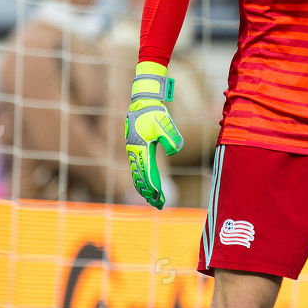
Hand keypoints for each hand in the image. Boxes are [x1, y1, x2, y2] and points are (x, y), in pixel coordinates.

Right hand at [124, 61, 183, 208]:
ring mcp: (133, 151)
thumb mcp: (164, 123)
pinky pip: (136, 168)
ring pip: (137, 175)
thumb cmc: (154, 112)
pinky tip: (146, 185)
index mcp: (141, 149)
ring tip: (153, 200)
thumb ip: (170, 137)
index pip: (148, 174)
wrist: (143, 101)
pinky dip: (141, 179)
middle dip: (149, 194)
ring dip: (144, 189)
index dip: (154, 189)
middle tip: (159, 206)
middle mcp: (135, 152)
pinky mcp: (135, 148)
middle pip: (140, 179)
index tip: (160, 200)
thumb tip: (174, 150)